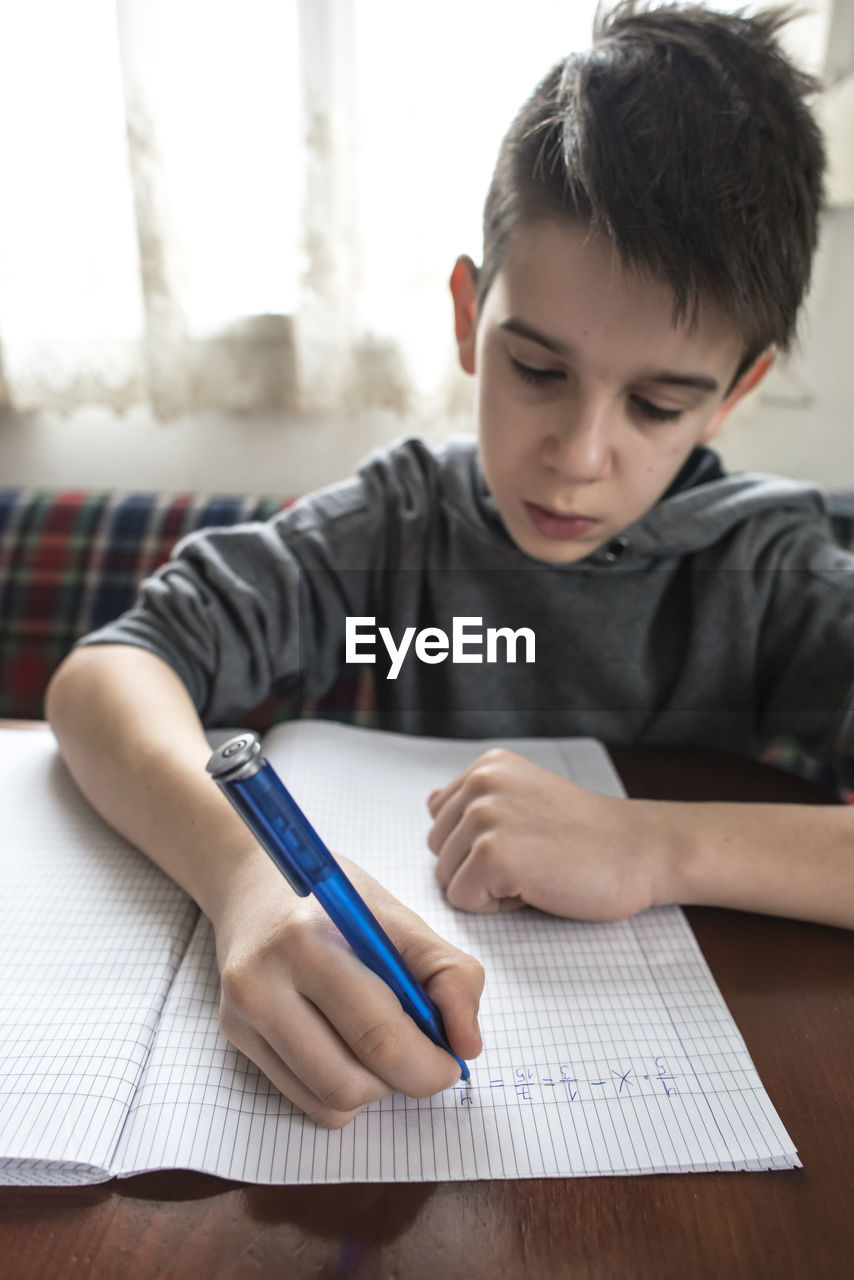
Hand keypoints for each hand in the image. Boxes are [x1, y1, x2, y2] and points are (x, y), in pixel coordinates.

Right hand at [211, 851, 483, 1128]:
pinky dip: (344, 1091)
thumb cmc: (336, 904)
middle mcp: (264, 984)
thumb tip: (468, 1046)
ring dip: (375, 1089)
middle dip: (406, 1080)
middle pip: (351, 1081)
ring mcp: (242, 1017)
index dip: (430, 1063)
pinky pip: (307, 1102)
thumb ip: (450, 975)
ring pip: (330, 1103)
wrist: (254, 886)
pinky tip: (350, 1049)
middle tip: (426, 1056)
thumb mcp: (401, 919)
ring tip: (383, 1045)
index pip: (378, 1035)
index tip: (453, 1057)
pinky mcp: (236, 1039)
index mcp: (309, 943)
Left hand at [427, 748, 659, 919]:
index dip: (478, 845)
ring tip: (536, 869)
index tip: (526, 839)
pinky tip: (537, 885)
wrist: (640, 851)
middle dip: (478, 867)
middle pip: (438, 850)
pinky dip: (498, 906)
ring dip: (489, 887)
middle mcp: (481, 783)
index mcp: (488, 765)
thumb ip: (476, 800)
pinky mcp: (492, 856)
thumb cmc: (589, 834)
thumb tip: (430, 802)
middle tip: (534, 858)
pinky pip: (464, 900)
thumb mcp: (525, 797)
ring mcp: (485, 817)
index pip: (441, 821)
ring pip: (447, 878)